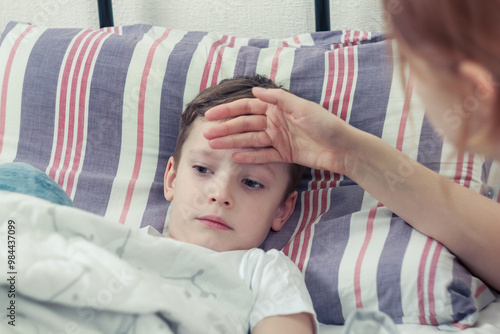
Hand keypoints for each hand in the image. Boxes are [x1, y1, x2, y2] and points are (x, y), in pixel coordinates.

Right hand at [204, 87, 357, 173]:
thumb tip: (255, 90)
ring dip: (232, 143)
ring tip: (214, 146)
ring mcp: (278, 139)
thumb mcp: (303, 107)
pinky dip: (249, 156)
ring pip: (250, 140)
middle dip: (225, 129)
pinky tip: (235, 158)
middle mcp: (275, 122)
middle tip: (207, 135)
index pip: (247, 107)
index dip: (228, 110)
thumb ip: (279, 99)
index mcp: (278, 108)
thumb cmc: (326, 124)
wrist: (343, 148)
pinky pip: (263, 155)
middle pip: (245, 125)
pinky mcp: (284, 154)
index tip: (211, 115)